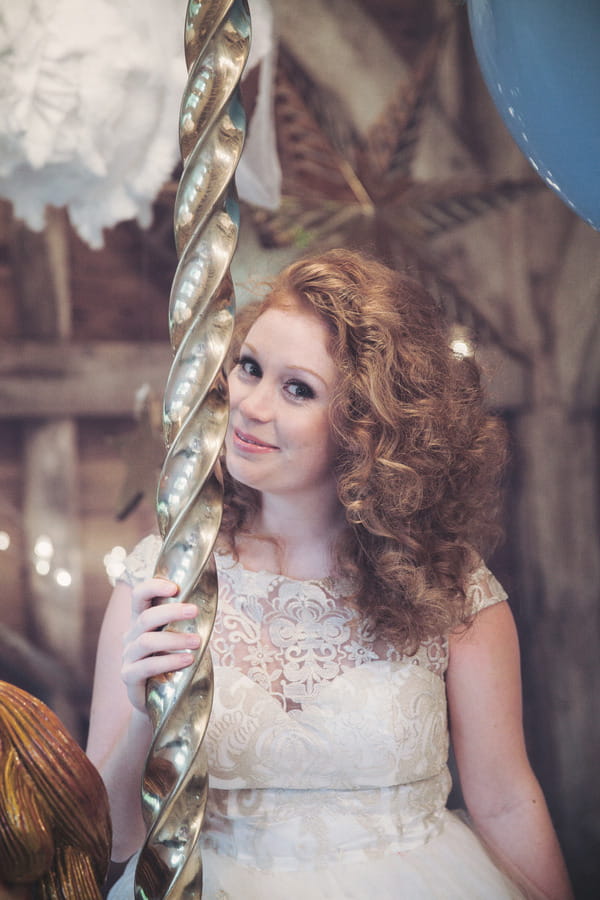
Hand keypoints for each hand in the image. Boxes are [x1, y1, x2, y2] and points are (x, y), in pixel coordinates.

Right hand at [121, 578, 199, 712]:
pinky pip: (146, 666)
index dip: (153, 587)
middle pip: (146, 617)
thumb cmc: (172, 662)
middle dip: (171, 611)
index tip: (175, 587)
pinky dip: (169, 662)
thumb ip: (184, 623)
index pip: (139, 595)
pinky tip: (187, 661)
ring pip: (147, 641)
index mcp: (141, 620)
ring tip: (197, 642)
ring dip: (174, 640)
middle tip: (195, 610)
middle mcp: (131, 635)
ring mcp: (128, 656)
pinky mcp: (129, 676)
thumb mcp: (177, 638)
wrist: (157, 699)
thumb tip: (210, 603)